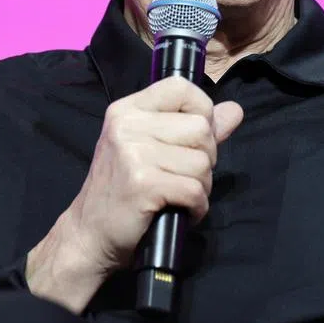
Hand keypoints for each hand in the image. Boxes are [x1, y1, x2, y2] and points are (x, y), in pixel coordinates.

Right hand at [27, 76, 243, 311]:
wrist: (89, 235)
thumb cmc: (123, 191)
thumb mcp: (152, 149)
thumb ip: (195, 127)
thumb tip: (234, 110)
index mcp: (128, 110)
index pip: (181, 87)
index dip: (202, 110)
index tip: (193, 139)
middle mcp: (127, 125)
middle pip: (200, 128)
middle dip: (205, 158)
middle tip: (182, 176)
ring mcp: (133, 154)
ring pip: (201, 162)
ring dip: (201, 186)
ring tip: (179, 195)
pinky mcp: (143, 184)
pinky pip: (194, 190)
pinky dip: (197, 206)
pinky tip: (182, 211)